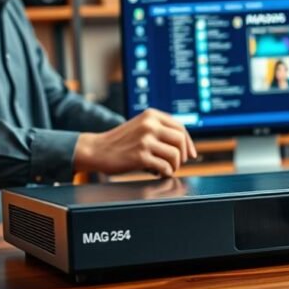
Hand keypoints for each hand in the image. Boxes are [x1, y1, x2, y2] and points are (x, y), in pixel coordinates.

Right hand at [74, 109, 196, 176]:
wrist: (97, 149)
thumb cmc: (120, 141)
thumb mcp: (140, 126)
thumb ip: (160, 129)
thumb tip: (185, 145)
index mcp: (151, 115)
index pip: (180, 128)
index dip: (189, 143)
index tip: (191, 154)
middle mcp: (149, 125)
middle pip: (180, 140)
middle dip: (183, 155)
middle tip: (177, 164)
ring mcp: (145, 140)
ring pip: (175, 155)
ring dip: (174, 166)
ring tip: (166, 168)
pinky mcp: (140, 156)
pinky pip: (164, 167)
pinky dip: (165, 172)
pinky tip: (158, 173)